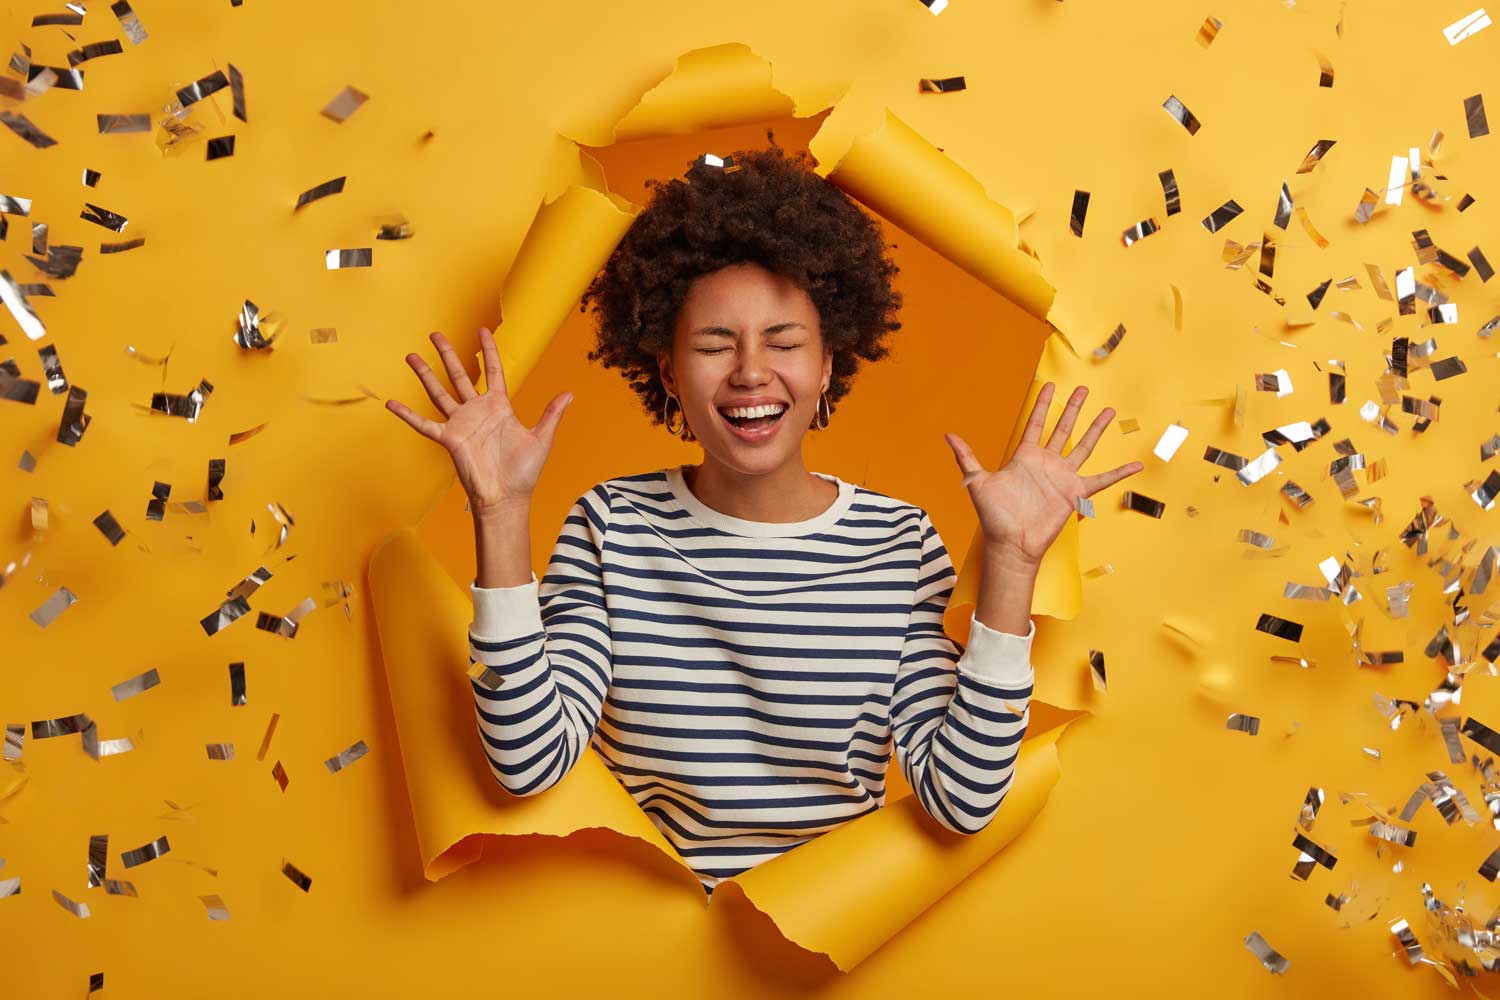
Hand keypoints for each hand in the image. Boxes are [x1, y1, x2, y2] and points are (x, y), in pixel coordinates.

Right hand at [385, 327, 572, 515]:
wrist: (507, 498)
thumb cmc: (524, 472)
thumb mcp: (542, 438)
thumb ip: (551, 414)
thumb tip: (569, 394)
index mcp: (499, 407)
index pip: (492, 371)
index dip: (488, 351)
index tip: (482, 331)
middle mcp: (477, 411)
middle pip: (459, 376)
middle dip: (448, 354)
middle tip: (436, 334)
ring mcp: (461, 424)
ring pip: (439, 393)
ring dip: (425, 375)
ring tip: (411, 356)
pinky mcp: (449, 439)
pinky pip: (424, 424)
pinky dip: (408, 415)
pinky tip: (391, 403)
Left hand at [943, 382, 1143, 565]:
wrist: (1010, 543)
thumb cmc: (994, 515)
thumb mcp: (977, 481)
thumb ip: (966, 457)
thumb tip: (948, 435)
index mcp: (1025, 456)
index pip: (1035, 424)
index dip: (1042, 405)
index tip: (1049, 386)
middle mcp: (1046, 463)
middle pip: (1063, 428)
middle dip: (1073, 409)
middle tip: (1083, 389)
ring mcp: (1062, 477)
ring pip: (1084, 446)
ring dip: (1096, 428)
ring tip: (1108, 410)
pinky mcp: (1075, 493)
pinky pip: (1102, 480)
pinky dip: (1119, 473)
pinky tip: (1135, 465)